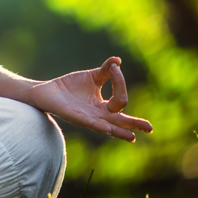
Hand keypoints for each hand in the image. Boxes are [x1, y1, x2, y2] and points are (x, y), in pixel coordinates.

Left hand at [27, 56, 152, 141]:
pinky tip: (107, 129)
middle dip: (134, 124)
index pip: (120, 99)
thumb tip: (118, 60)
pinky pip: (89, 123)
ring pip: (107, 127)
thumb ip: (106, 71)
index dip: (120, 82)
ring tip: (132, 137)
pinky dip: (98, 125)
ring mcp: (87, 118)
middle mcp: (98, 115)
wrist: (47, 90)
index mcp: (103, 107)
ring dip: (119, 131)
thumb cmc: (70, 86)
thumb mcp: (92, 77)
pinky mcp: (74, 117)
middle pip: (120, 122)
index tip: (114, 68)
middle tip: (150, 128)